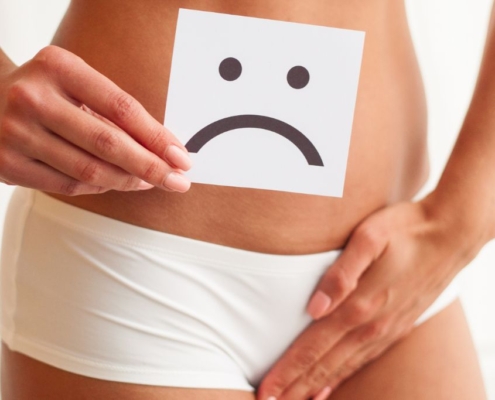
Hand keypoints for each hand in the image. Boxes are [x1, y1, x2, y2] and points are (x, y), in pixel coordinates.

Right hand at [0, 45, 191, 194]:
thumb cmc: (46, 93)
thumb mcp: (76, 84)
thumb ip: (115, 113)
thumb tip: (166, 149)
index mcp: (58, 67)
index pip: (121, 107)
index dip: (157, 137)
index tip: (181, 157)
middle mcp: (33, 98)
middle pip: (108, 144)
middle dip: (150, 167)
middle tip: (178, 181)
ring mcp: (16, 133)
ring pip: (90, 171)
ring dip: (128, 181)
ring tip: (150, 181)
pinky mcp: (7, 164)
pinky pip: (68, 186)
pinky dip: (100, 188)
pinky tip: (117, 183)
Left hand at [257, 198, 481, 399]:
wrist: (450, 234)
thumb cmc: (404, 230)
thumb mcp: (369, 239)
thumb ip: (341, 274)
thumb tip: (313, 308)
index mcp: (359, 305)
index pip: (313, 347)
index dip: (288, 370)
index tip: (266, 390)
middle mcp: (371, 326)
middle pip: (324, 365)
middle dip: (294, 386)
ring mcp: (386, 330)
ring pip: (342, 368)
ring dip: (314, 387)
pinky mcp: (396, 328)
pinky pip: (363, 361)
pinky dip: (341, 378)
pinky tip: (329, 387)